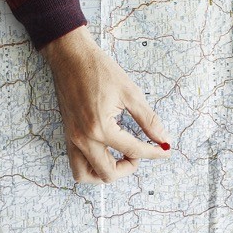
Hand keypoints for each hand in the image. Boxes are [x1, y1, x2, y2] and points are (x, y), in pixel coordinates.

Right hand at [41, 26, 171, 183]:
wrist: (70, 57)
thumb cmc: (99, 70)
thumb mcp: (130, 93)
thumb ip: (148, 120)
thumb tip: (163, 138)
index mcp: (100, 128)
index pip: (132, 150)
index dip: (153, 153)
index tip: (165, 151)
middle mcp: (83, 139)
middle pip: (108, 173)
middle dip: (128, 168)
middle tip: (140, 153)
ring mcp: (72, 139)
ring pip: (86, 175)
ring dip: (105, 173)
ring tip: (120, 158)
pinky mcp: (68, 135)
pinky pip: (76, 163)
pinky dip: (91, 166)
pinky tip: (106, 152)